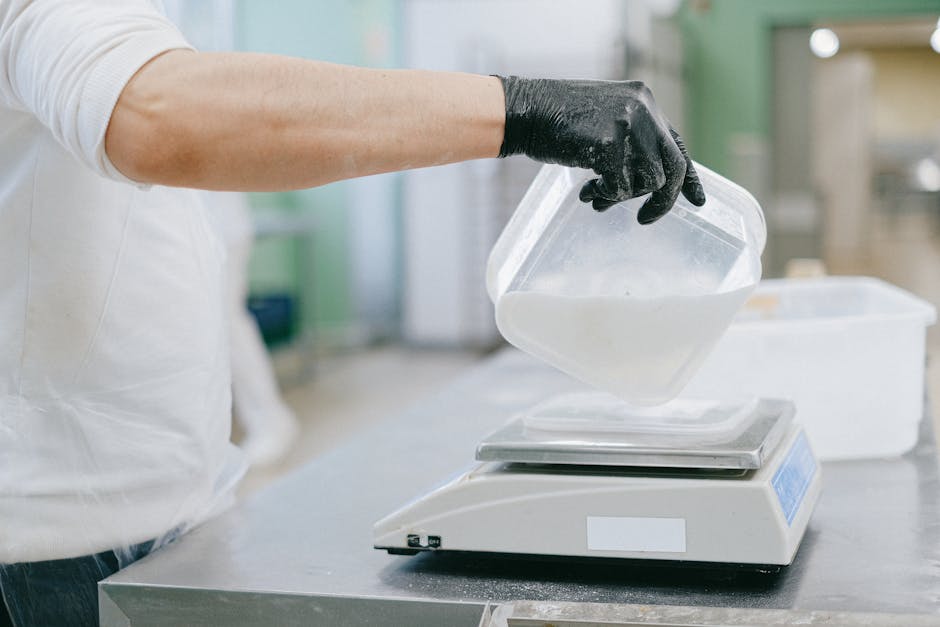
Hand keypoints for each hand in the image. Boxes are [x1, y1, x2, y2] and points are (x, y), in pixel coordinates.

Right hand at [496, 76, 704, 223]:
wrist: (524, 110)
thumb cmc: (557, 121)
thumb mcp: (604, 121)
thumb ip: (630, 142)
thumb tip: (650, 180)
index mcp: (644, 101)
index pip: (677, 144)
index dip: (689, 177)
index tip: (699, 202)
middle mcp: (643, 109)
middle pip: (672, 166)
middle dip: (662, 200)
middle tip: (644, 219)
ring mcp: (627, 125)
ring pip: (649, 181)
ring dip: (622, 197)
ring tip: (597, 196)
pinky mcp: (608, 144)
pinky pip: (620, 187)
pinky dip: (605, 196)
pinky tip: (586, 192)